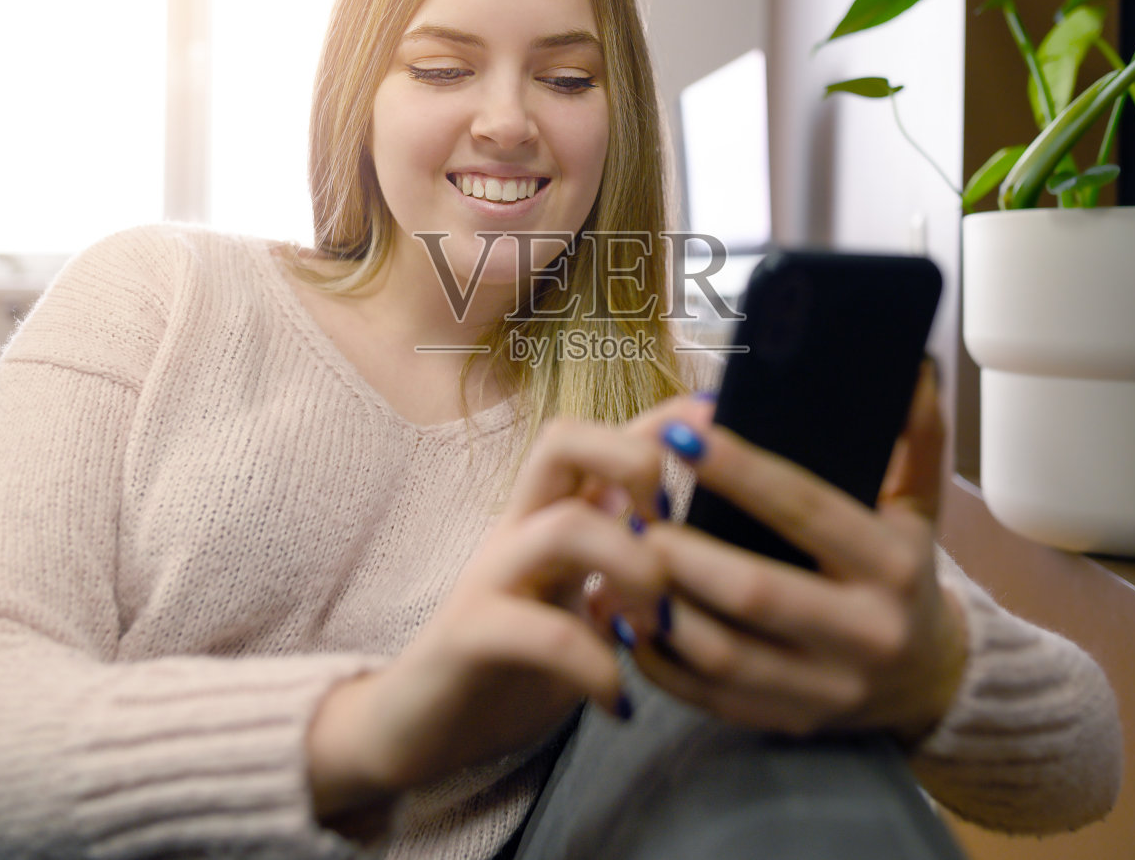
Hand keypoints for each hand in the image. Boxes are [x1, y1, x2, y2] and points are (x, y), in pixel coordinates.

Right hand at [304, 417, 667, 827]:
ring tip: (655, 623)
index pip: (600, 440)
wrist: (418, 727)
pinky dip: (596, 665)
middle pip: (562, 442)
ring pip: (564, 528)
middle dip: (633, 462)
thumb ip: (623, 565)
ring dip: (632, 567)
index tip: (717, 407)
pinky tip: (619, 703)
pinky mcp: (470, 636)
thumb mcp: (581, 604)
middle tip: (670, 526)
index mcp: (549, 516)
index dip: (658, 418)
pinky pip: (542, 632)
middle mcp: (518, 529)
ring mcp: (490, 577)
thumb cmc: (513, 663)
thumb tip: (695, 539)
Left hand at [627, 364, 967, 742]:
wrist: (930, 678)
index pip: (807, 510)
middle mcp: (867, 631)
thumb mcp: (919, 502)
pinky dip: (660, 661)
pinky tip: (624, 620)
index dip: (743, 473)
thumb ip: (916, 434)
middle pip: (757, 592)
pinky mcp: (790, 720)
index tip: (683, 437)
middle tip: (629, 513)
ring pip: (726, 654)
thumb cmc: (906, 569)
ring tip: (614, 563)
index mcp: (894, 564)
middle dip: (685, 552)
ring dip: (661, 609)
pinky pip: (711, 696)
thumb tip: (911, 364)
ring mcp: (827, 686)